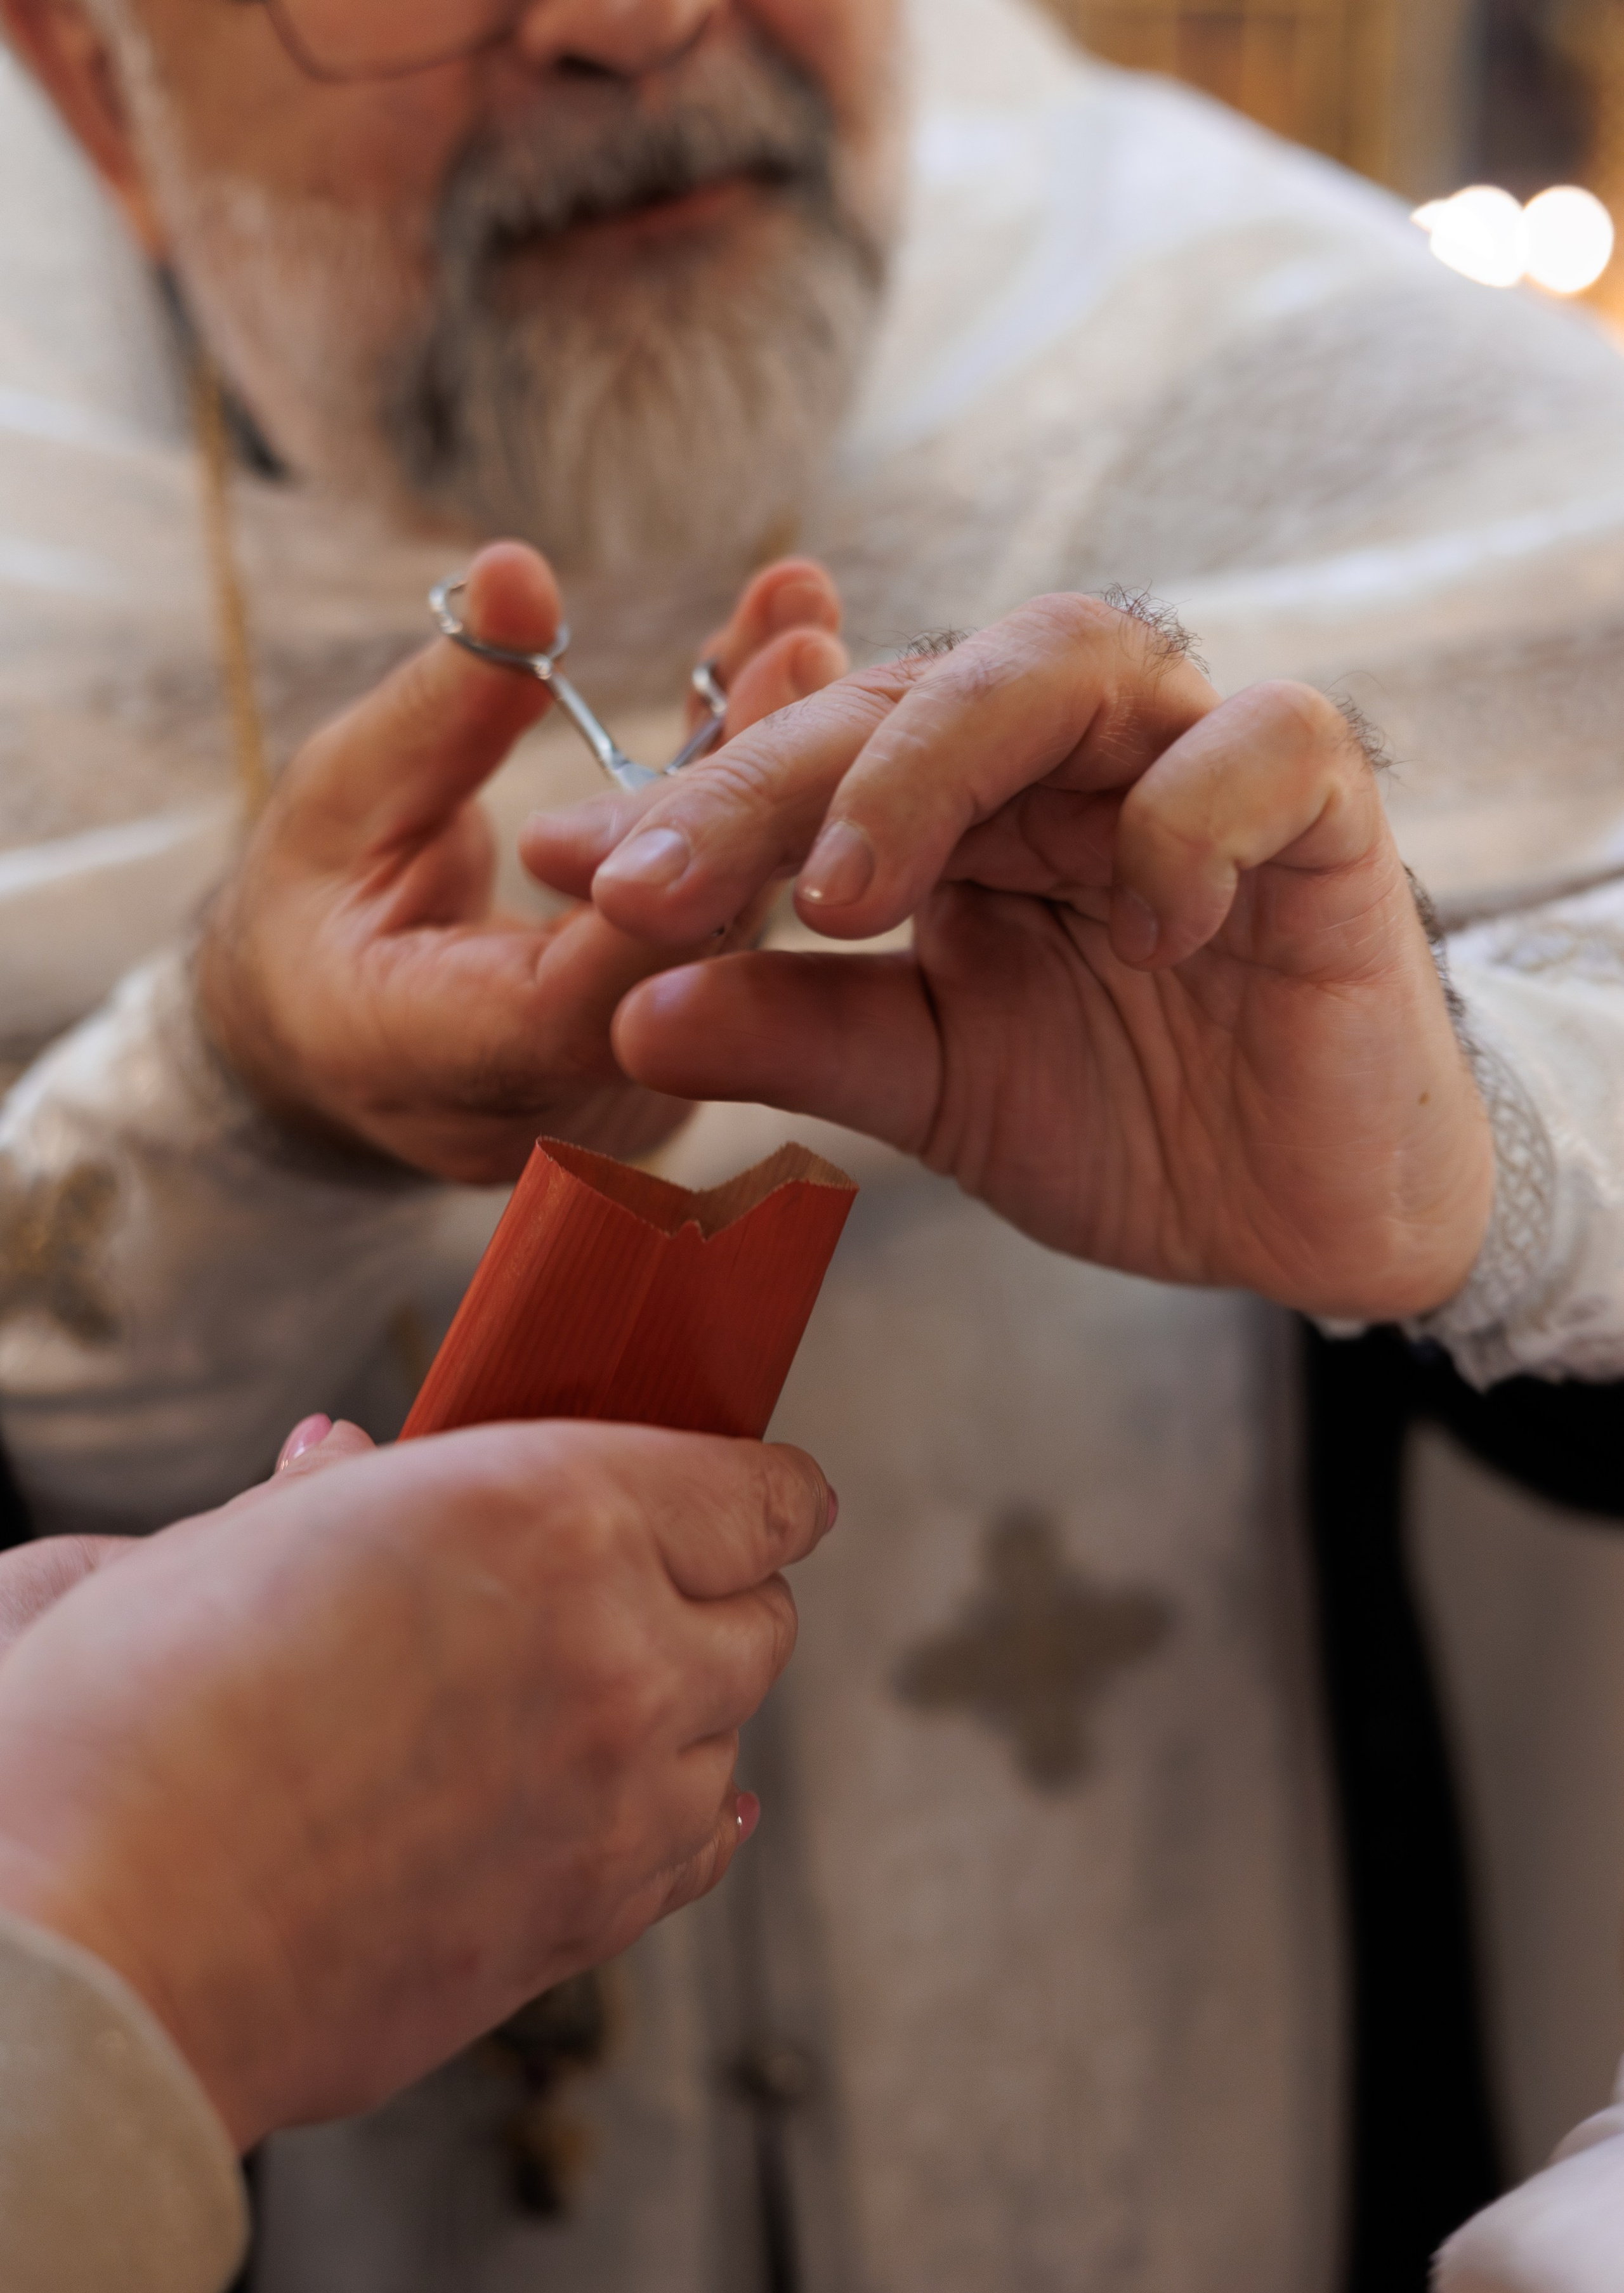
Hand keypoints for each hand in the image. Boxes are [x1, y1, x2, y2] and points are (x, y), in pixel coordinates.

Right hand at [0, 1420, 832, 2148]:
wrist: (83, 1963)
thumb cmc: (111, 1735)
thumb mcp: (205, 1551)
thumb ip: (311, 1501)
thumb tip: (341, 1463)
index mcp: (545, 1517)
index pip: (753, 1496)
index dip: (769, 1490)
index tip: (773, 1493)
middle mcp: (617, 1655)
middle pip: (762, 1619)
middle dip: (721, 1593)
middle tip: (658, 1584)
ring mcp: (614, 1807)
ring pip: (730, 1742)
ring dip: (689, 1710)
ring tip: (601, 1697)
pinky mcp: (580, 1929)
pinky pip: (693, 1856)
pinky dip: (681, 1819)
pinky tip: (650, 1806)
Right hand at [196, 541, 846, 1183]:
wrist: (325, 1042)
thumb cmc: (310, 915)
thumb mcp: (338, 802)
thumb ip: (438, 713)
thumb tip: (517, 573)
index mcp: (432, 1061)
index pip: (580, 994)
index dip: (676, 867)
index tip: (750, 719)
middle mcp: (549, 1113)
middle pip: (683, 962)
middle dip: (756, 792)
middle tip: (808, 646)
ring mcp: (624, 1108)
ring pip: (731, 950)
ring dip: (782, 795)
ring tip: (811, 644)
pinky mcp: (675, 1076)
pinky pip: (730, 943)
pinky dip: (761, 828)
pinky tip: (795, 703)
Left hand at [524, 595, 1493, 1320]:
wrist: (1305, 1211)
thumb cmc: (1129, 1121)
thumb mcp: (929, 1084)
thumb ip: (796, 1035)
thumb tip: (627, 1009)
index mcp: (965, 806)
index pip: (810, 761)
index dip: (688, 807)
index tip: (567, 871)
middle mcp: (1065, 755)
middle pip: (906, 693)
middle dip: (765, 785)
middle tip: (653, 889)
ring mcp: (1192, 756)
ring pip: (1062, 659)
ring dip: (932, 766)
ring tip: (844, 897)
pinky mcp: (1323, 801)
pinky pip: (1261, 744)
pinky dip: (1185, 820)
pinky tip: (1141, 928)